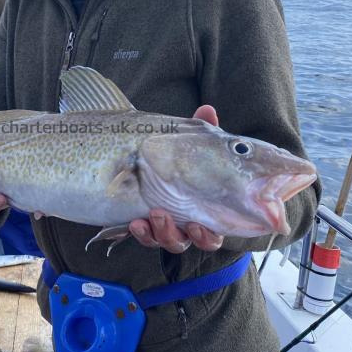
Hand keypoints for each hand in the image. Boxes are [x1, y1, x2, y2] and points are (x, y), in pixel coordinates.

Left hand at [128, 104, 224, 253]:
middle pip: (197, 241)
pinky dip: (143, 233)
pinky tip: (135, 222)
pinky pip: (147, 238)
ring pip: (172, 241)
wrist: (138, 160)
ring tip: (156, 214)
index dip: (210, 234)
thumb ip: (201, 130)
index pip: (215, 230)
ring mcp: (168, 226)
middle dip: (193, 235)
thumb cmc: (177, 155)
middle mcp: (191, 222)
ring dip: (165, 232)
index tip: (200, 224)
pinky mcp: (147, 227)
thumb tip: (208, 110)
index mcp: (208, 207)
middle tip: (188, 223)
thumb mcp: (188, 143)